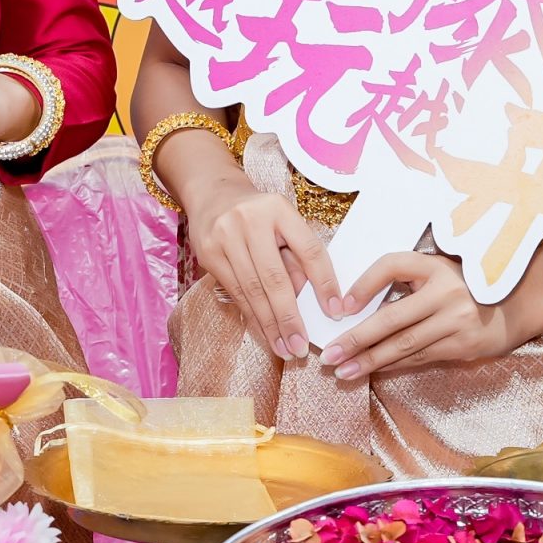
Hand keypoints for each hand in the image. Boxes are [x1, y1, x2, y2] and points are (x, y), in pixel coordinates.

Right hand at [184, 181, 341, 361]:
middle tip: (302, 347)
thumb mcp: (284, 223)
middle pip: (274, 278)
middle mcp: (250, 221)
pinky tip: (264, 333)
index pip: (309, 250)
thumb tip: (310, 302)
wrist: (213, 194)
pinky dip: (252, 317)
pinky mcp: (208, 254)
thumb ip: (297, 257)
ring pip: (252, 290)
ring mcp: (225, 237)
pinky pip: (235, 293)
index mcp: (279, 209)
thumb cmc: (259, 214)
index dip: (324, 283)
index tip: (335, 312)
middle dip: (289, 317)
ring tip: (285, 348)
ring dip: (269, 325)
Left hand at [317, 249, 514, 381]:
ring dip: (371, 361)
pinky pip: (420, 357)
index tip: (340, 307)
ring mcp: (457, 320)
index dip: (363, 284)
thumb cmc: (460, 287)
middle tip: (329, 355)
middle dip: (357, 339)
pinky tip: (373, 371)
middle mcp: (447, 291)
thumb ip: (402, 280)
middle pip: (392, 318)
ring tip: (344, 371)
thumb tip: (352, 306)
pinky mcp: (464, 345)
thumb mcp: (434, 272)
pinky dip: (394, 365)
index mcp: (435, 265)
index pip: (392, 265)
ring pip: (405, 345)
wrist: (512, 307)